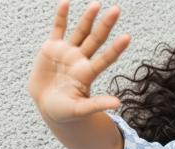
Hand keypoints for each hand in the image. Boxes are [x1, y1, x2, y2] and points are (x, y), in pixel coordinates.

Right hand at [28, 1, 130, 122]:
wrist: (47, 105)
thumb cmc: (65, 111)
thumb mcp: (80, 110)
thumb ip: (97, 105)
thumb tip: (118, 104)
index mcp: (87, 74)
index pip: (105, 58)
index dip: (115, 49)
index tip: (127, 37)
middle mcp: (81, 60)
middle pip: (96, 39)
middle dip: (106, 25)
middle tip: (117, 10)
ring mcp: (67, 52)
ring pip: (80, 31)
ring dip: (88, 18)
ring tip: (97, 4)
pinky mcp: (52, 48)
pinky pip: (58, 29)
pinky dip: (61, 16)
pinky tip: (66, 3)